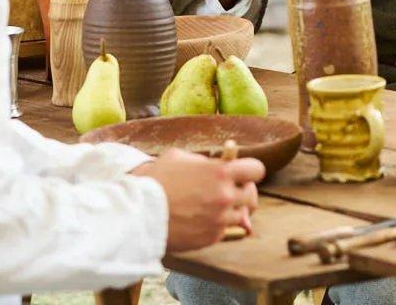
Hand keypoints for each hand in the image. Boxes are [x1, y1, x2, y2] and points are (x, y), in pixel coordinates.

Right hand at [131, 149, 264, 251]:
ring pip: (241, 216)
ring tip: (213, 207)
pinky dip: (217, 225)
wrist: (139, 212)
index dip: (250, 171)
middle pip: (252, 196)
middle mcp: (225, 196)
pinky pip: (224, 231)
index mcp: (220, 172)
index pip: (256, 170)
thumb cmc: (155, 180)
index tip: (243, 173)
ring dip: (231, 210)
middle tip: (230, 191)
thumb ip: (204, 161)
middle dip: (243, 192)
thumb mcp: (179, 157)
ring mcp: (220, 219)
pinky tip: (202, 219)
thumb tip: (217, 161)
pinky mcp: (211, 238)